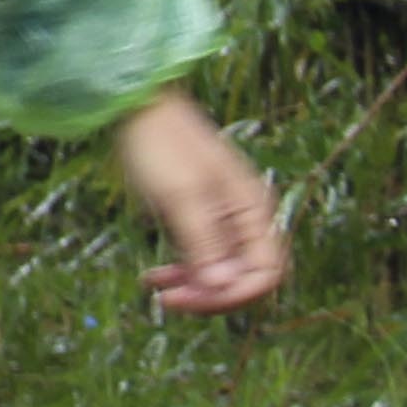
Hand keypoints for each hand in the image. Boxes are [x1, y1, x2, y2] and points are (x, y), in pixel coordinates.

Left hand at [116, 88, 288, 315]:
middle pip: (244, 278)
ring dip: (192, 288)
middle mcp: (247, 219)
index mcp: (254, 209)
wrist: (139, 108)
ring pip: (220, 274)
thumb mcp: (181, 194)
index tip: (194, 298)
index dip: (236, 294)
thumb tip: (221, 286)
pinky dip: (180, 274)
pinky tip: (152, 280)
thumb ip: (203, 240)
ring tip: (155, 289)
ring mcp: (225, 222)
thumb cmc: (161, 143)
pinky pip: (201, 262)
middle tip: (168, 299)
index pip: (267, 272)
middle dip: (209, 295)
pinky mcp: (202, 222)